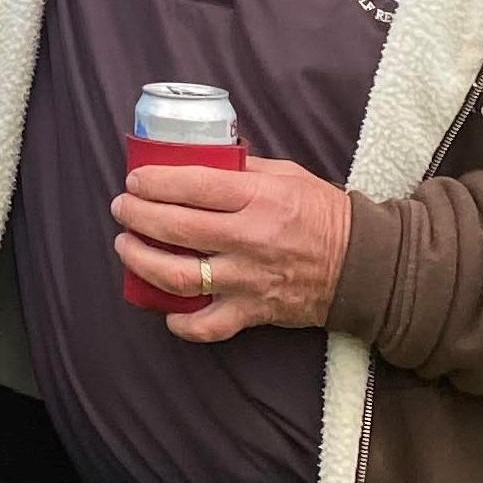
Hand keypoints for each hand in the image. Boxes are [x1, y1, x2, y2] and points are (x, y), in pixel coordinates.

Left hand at [115, 157, 351, 341]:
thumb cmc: (319, 211)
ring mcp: (250, 279)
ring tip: (126, 247)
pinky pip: (209, 326)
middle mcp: (250, 239)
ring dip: (144, 262)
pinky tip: (163, 310)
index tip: (134, 180)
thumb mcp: (284, 174)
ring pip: (183, 276)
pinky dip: (182, 323)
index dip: (156, 182)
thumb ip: (240, 167)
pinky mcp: (254, 312)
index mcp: (259, 198)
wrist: (361, 265)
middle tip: (122, 208)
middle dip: (138, 216)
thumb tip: (197, 157)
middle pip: (178, 228)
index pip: (195, 185)